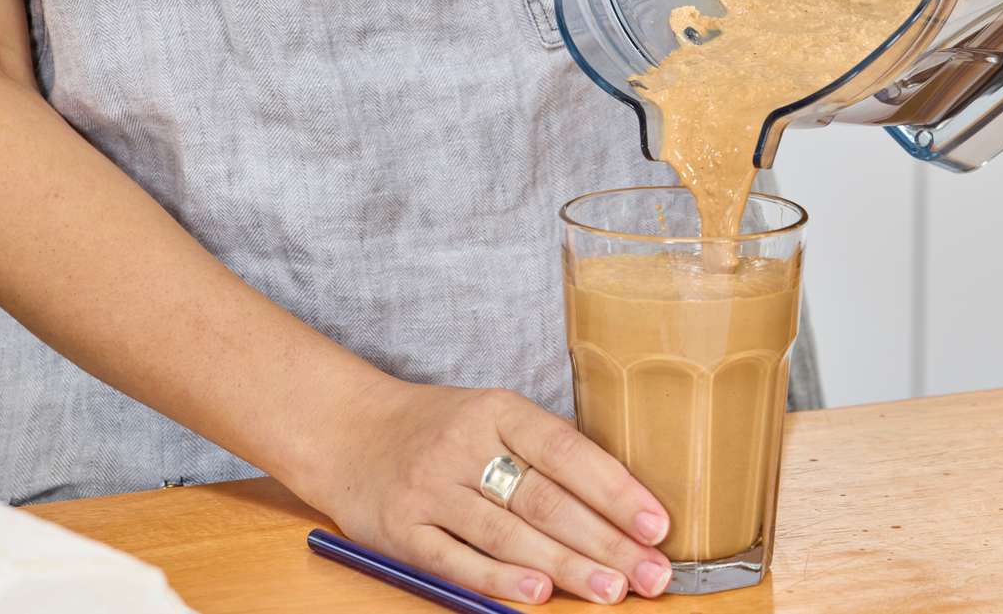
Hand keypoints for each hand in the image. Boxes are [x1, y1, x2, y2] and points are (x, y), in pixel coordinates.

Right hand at [305, 379, 673, 605]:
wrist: (345, 431)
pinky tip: (537, 591)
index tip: (656, 524)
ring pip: (506, 533)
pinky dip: (497, 577)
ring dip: (566, 566)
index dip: (614, 489)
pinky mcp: (400, 531)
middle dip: (605, 541)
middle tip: (652, 574)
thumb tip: (620, 493)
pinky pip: (455, 559)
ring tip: (613, 590)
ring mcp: (429, 490)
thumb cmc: (437, 427)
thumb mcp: (491, 414)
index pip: (565, 451)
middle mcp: (462, 447)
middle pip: (544, 500)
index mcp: (496, 411)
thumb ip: (544, 447)